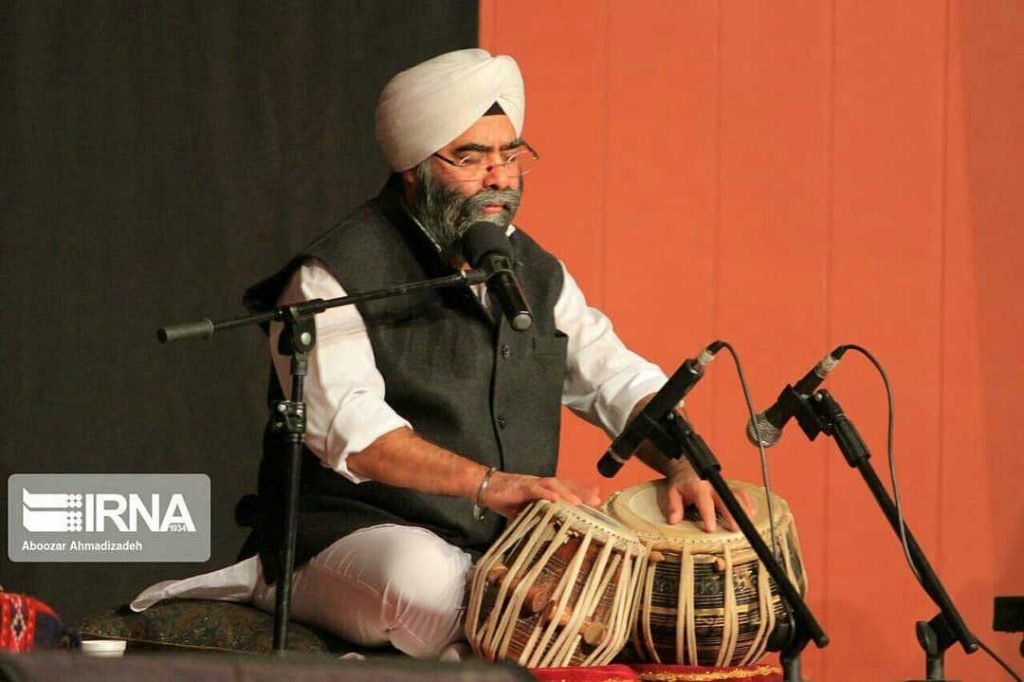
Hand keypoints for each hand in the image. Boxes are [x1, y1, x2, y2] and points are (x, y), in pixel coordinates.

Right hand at [481, 472, 600, 518]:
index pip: (566, 489)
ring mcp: (532, 484)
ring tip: (580, 502)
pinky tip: (556, 498)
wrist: (486, 487)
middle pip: (565, 486)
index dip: (582, 493)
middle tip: (597, 500)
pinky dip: (546, 493)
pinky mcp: (521, 487)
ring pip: (554, 486)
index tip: (597, 499)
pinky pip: (535, 489)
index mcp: (544, 490)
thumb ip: (538, 516)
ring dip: (568, 493)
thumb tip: (549, 530)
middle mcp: (541, 484)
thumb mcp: (525, 510)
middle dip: (581, 492)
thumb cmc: (505, 498)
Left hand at [658, 463, 755, 532]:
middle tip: (735, 529)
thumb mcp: (673, 492)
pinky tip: (751, 514)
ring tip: (747, 523)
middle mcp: (712, 485)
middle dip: (731, 513)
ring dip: (743, 508)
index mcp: (698, 487)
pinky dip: (748, 503)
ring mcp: (722, 485)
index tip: (711, 528)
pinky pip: (741, 493)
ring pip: (737, 495)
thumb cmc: (682, 483)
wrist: (687, 468)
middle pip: (725, 498)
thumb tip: (674, 520)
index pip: (704, 501)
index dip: (708, 515)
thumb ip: (674, 506)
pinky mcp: (729, 487)